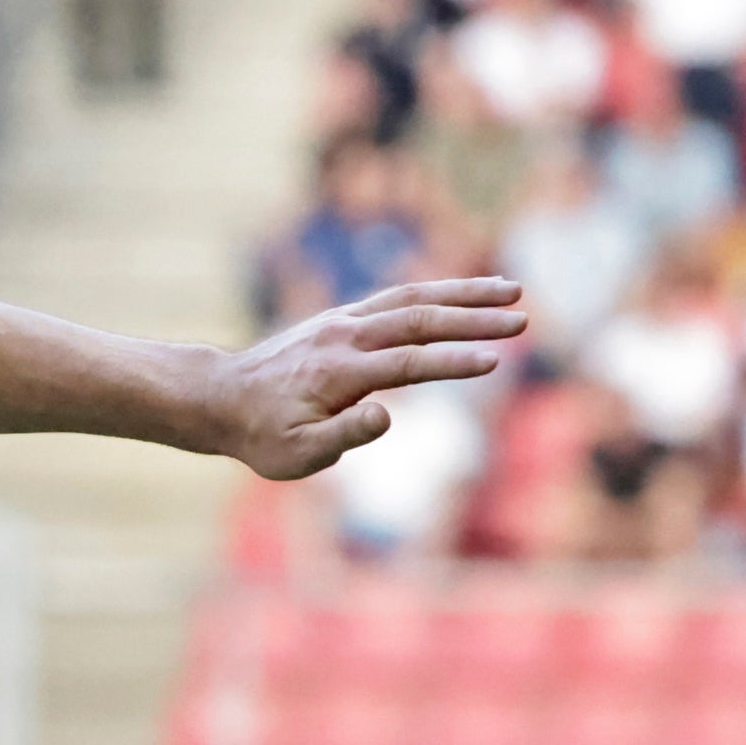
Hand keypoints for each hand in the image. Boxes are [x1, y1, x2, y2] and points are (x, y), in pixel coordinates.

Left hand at [204, 278, 526, 480]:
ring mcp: (344, 320)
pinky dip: (438, 291)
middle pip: (419, 319)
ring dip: (465, 292)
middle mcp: (345, 336)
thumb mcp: (295, 454)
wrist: (222, 398)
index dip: (451, 362)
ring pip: (413, 297)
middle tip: (523, 318)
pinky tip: (468, 292)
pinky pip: (398, 296)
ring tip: (513, 289)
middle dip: (474, 318)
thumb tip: (386, 417)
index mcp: (338, 373)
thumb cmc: (261, 437)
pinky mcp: (345, 316)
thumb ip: (342, 437)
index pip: (407, 364)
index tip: (493, 361)